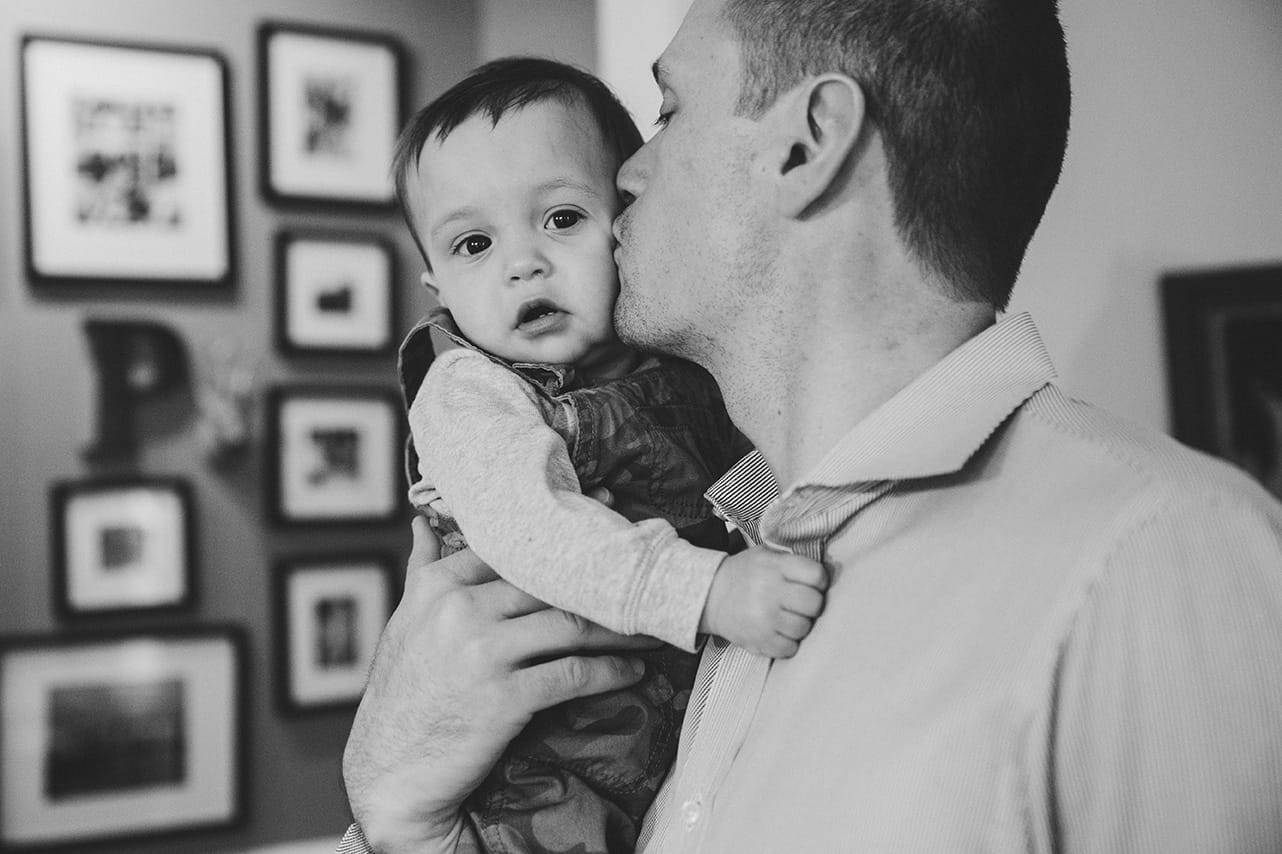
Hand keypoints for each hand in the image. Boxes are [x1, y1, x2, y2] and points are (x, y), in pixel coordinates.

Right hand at [342, 516, 656, 853]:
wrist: (389, 774)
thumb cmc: (400, 698)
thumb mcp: (403, 625)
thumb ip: (421, 572)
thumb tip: (422, 525)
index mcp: (436, 587)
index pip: (509, 547)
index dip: (561, 533)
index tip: (600, 516)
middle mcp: (459, 611)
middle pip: (549, 582)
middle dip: (601, 580)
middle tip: (640, 576)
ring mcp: (482, 653)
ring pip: (570, 625)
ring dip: (619, 627)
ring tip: (649, 627)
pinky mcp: (504, 698)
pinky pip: (573, 674)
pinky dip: (611, 671)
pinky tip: (633, 671)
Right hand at [699, 546, 827, 657]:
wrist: (709, 596)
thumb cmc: (744, 574)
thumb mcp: (765, 555)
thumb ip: (792, 561)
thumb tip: (825, 574)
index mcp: (774, 567)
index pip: (816, 575)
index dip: (819, 580)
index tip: (812, 583)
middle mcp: (769, 592)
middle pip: (814, 604)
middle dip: (812, 604)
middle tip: (801, 602)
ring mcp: (764, 619)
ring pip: (804, 628)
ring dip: (800, 624)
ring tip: (787, 617)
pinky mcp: (758, 641)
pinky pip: (790, 649)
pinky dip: (788, 642)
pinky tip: (778, 631)